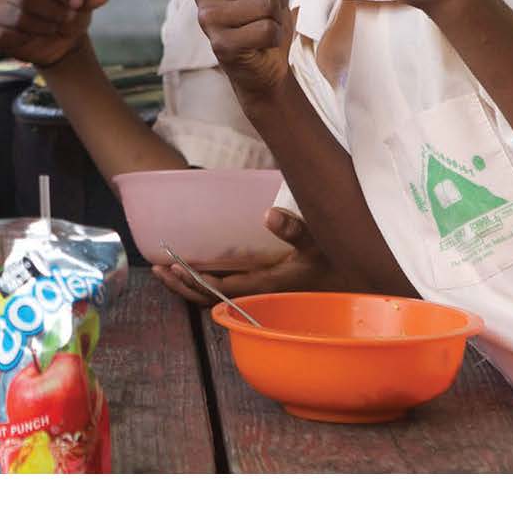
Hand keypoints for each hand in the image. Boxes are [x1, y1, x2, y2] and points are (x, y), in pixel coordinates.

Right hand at [0, 0, 105, 67]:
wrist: (60, 41)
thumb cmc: (68, 15)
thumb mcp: (81, 5)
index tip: (77, 2)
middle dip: (51, 10)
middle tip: (67, 18)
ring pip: (15, 17)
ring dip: (41, 26)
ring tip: (54, 28)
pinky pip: (5, 35)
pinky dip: (25, 39)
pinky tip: (36, 38)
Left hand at [151, 209, 331, 302]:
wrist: (354, 280)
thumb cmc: (335, 261)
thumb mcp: (318, 241)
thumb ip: (295, 229)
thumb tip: (267, 214)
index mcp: (265, 287)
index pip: (220, 288)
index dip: (195, 280)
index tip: (175, 265)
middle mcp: (257, 295)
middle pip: (209, 298)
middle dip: (182, 286)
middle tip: (158, 268)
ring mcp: (257, 293)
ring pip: (214, 297)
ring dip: (188, 286)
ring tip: (164, 270)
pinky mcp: (259, 287)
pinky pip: (225, 291)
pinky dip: (203, 283)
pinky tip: (192, 270)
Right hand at [193, 0, 294, 99]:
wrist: (262, 68)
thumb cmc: (261, 22)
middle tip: (270, 14)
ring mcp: (208, 20)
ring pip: (267, 3)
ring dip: (277, 19)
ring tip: (265, 28)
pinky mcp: (221, 45)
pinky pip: (267, 29)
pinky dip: (275, 38)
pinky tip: (263, 44)